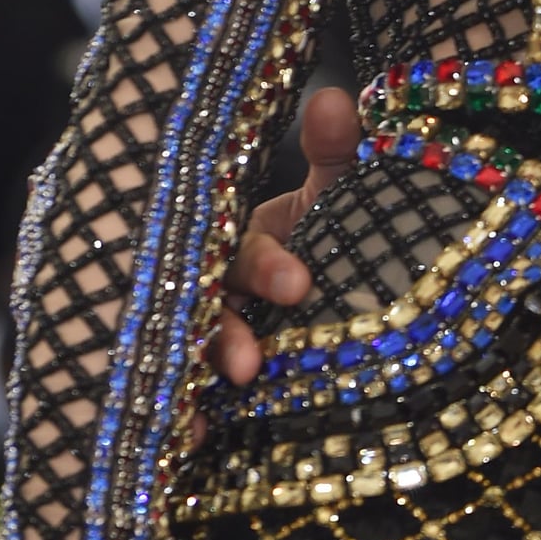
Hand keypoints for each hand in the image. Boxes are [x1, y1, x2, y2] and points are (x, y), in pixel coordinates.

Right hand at [209, 85, 359, 390]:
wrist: (357, 296)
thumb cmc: (334, 231)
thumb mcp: (340, 195)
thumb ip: (338, 152)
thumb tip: (333, 97)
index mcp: (237, 234)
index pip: (241, 246)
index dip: (266, 265)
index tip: (300, 286)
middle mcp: (210, 281)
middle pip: (199, 302)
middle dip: (223, 333)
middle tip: (253, 365)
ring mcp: (201, 329)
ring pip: (183, 348)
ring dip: (198, 376)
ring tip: (213, 413)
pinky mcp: (201, 376)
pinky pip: (182, 394)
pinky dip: (183, 418)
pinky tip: (188, 442)